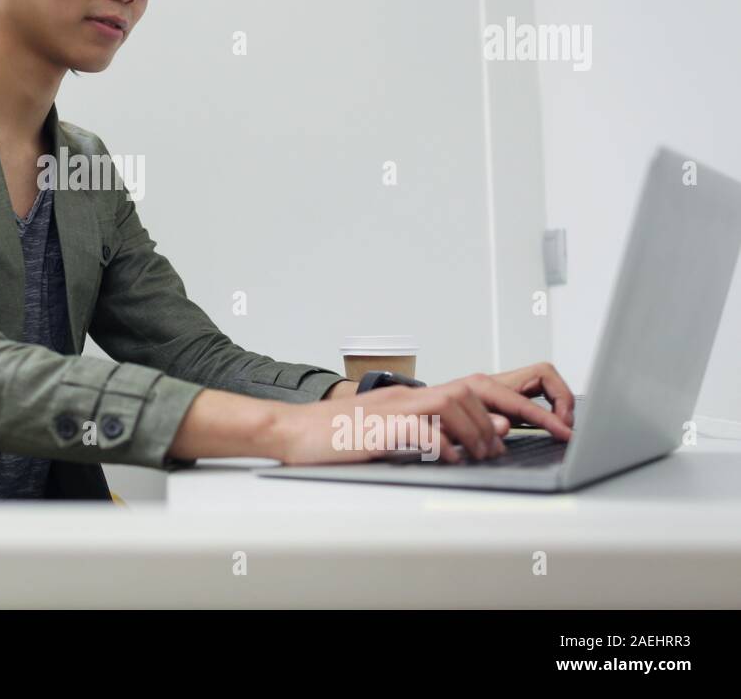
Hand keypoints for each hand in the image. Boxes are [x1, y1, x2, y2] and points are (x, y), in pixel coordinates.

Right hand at [276, 363, 573, 464]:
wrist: (291, 432)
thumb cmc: (338, 437)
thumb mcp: (395, 433)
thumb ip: (438, 430)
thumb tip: (490, 433)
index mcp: (416, 396)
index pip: (480, 386)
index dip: (522, 403)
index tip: (555, 425)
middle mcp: (409, 395)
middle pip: (475, 387)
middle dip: (520, 410)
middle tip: (545, 435)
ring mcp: (393, 410)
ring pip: (453, 402)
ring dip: (479, 429)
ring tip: (484, 454)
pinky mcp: (377, 428)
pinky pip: (420, 429)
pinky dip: (442, 445)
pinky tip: (448, 460)